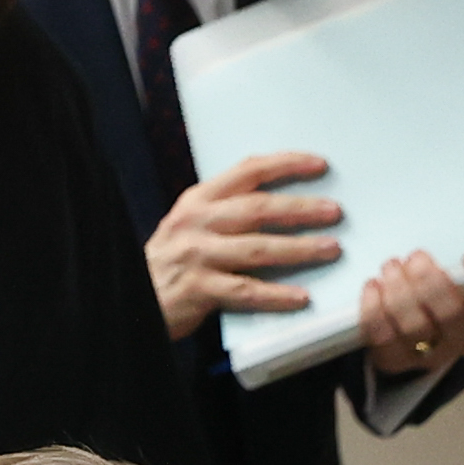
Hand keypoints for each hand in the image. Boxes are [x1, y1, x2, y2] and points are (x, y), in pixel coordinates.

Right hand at [144, 152, 340, 334]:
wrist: (129, 299)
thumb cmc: (167, 265)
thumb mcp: (188, 228)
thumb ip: (224, 214)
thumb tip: (283, 208)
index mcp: (196, 201)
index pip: (248, 172)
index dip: (286, 165)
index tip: (320, 165)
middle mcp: (195, 224)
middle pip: (258, 209)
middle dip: (301, 209)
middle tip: (334, 212)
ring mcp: (195, 257)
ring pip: (258, 249)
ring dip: (299, 249)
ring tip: (330, 249)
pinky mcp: (196, 289)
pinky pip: (245, 291)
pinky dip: (275, 295)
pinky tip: (300, 297)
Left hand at [359, 247, 463, 380]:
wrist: (425, 339)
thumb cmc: (452, 298)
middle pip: (452, 314)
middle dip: (428, 281)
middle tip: (415, 256)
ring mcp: (431, 356)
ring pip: (414, 327)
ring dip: (398, 291)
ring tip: (391, 266)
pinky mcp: (396, 362)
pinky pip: (381, 338)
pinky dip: (373, 308)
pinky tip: (373, 286)